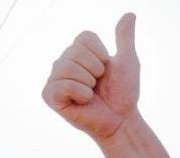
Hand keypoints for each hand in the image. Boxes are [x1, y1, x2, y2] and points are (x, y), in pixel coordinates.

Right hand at [42, 13, 139, 140]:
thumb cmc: (123, 93)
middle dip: (96, 70)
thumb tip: (130, 14)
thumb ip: (124, 38)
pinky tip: (83, 102)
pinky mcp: (49, 95)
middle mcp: (63, 61)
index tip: (106, 70)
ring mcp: (54, 78)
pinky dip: (80, 94)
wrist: (121, 120)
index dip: (101, 55)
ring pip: (68, 67)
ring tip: (91, 94)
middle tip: (98, 85)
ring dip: (89, 83)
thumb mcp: (128, 62)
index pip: (85, 37)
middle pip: (76, 51)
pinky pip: (62, 86)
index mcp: (78, 51)